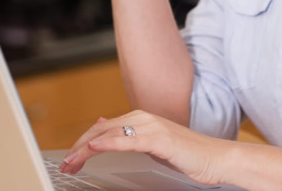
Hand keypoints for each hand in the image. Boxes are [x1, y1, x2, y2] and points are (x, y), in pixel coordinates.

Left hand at [58, 110, 231, 186]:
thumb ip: (129, 136)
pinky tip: (93, 149)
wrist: (215, 158)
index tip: (70, 157)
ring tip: (72, 162)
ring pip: (109, 135)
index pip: (103, 129)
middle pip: (101, 131)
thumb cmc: (187, 154)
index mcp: (140, 118)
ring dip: (85, 149)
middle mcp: (143, 118)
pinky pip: (127, 141)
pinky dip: (107, 144)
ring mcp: (150, 126)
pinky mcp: (158, 139)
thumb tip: (105, 128)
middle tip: (65, 164)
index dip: (83, 142)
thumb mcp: (152, 143)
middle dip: (78, 147)